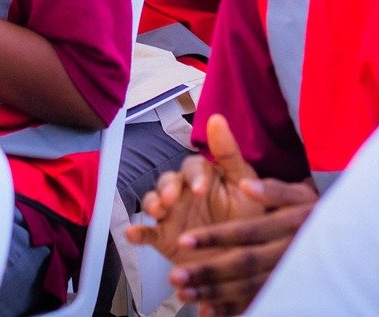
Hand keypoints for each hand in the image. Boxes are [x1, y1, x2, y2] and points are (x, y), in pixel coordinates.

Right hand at [125, 115, 267, 262]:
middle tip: (172, 199)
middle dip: (167, 188)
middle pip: (167, 181)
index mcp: (203, 178)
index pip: (193, 168)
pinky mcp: (164, 237)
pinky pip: (146, 233)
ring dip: (151, 204)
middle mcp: (184, 193)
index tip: (200, 190)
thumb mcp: (245, 185)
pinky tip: (132, 232)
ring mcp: (172, 214)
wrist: (243, 260)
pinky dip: (136, 232)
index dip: (194, 177)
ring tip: (157, 211)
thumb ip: (229, 153)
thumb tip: (216, 117)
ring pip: (153, 202)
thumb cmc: (247, 218)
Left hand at [169, 177, 317, 314]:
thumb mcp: (304, 195)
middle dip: (209, 271)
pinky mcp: (288, 293)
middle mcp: (289, 254)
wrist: (349, 243)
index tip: (184, 242)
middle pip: (244, 264)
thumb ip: (275, 190)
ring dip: (215, 293)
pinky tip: (209, 312)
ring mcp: (289, 277)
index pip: (247, 232)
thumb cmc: (318, 213)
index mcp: (290, 225)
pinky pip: (259, 302)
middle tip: (176, 276)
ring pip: (249, 288)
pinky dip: (233, 310)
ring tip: (184, 294)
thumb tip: (245, 185)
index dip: (215, 237)